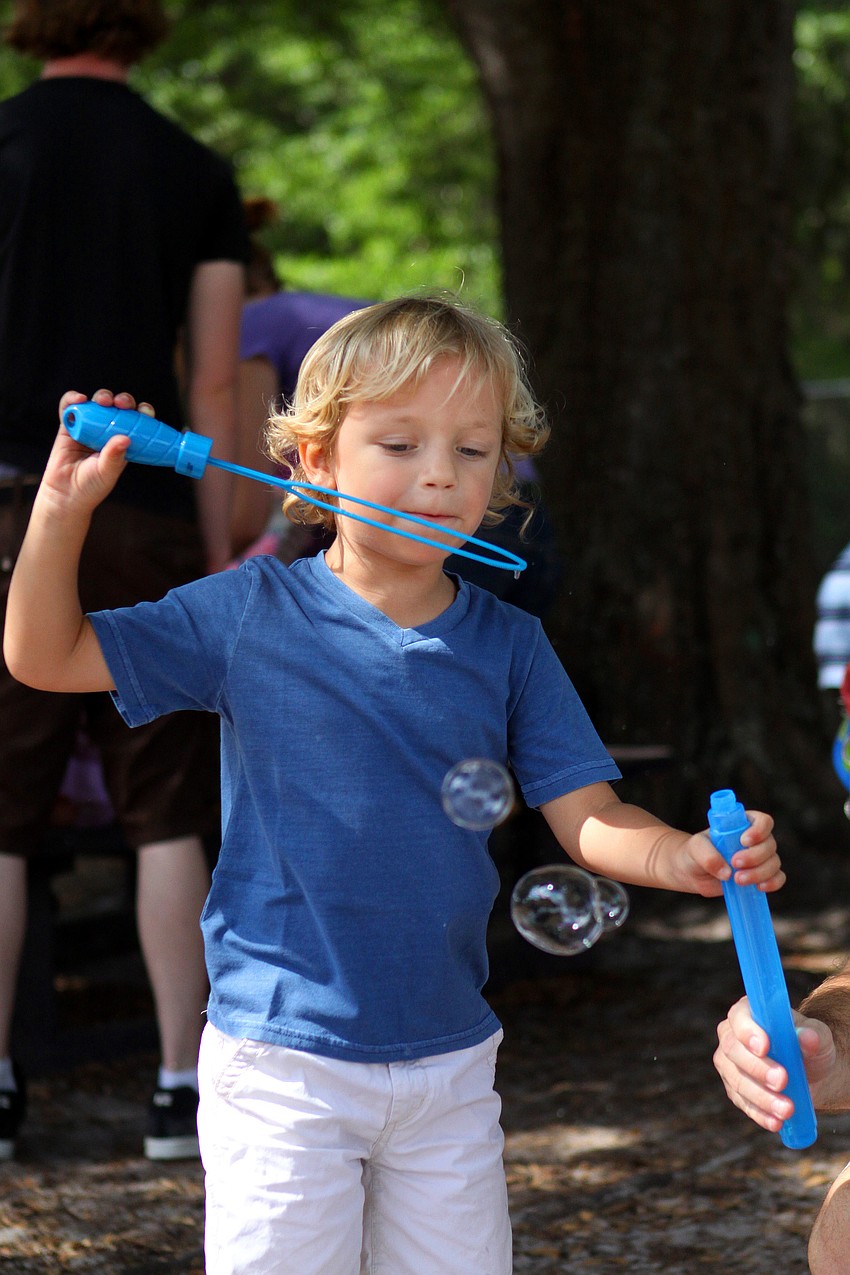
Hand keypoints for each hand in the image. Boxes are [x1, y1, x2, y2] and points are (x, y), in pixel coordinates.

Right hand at [43, 388, 152, 514]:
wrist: (65, 494)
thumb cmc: (91, 486)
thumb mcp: (107, 472)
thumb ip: (114, 456)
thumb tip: (125, 438)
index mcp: (123, 441)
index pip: (137, 422)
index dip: (142, 413)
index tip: (145, 411)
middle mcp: (107, 431)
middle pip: (118, 408)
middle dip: (123, 401)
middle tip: (122, 404)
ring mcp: (88, 426)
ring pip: (97, 404)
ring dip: (102, 397)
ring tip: (103, 402)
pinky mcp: (68, 425)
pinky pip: (70, 407)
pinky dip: (73, 399)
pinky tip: (79, 399)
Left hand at [676, 809, 783, 897]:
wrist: (691, 872)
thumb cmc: (694, 852)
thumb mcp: (695, 848)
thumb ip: (707, 855)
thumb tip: (726, 872)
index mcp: (742, 824)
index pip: (762, 821)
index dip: (759, 830)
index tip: (744, 841)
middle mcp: (755, 840)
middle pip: (770, 844)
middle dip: (754, 856)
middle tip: (734, 863)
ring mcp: (759, 859)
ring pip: (774, 863)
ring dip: (759, 873)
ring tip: (737, 880)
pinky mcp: (760, 876)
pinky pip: (777, 878)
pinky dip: (772, 883)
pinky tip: (759, 888)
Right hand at [714, 995, 835, 1131]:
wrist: (811, 1072)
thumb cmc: (809, 1046)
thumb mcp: (818, 1037)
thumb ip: (814, 1035)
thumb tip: (808, 1038)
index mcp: (747, 1013)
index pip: (739, 1018)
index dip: (748, 1032)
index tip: (764, 1047)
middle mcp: (731, 1036)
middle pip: (733, 1051)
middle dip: (758, 1068)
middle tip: (782, 1081)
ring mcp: (730, 1065)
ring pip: (737, 1081)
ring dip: (761, 1097)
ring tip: (787, 1109)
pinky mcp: (734, 1090)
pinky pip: (743, 1103)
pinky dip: (760, 1114)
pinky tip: (776, 1121)